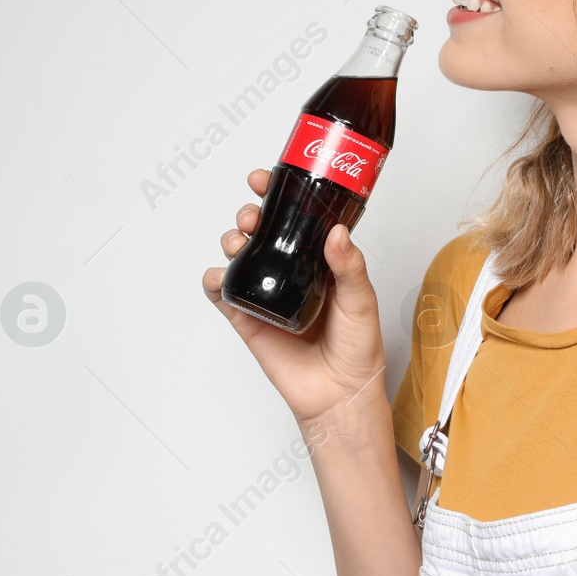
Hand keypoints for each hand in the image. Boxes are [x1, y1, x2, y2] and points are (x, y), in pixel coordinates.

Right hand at [201, 168, 388, 429]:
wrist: (340, 394)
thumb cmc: (358, 349)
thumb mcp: (362, 301)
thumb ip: (350, 266)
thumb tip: (337, 233)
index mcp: (318, 261)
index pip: (294, 218)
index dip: (278, 195)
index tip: (266, 180)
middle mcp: (290, 272)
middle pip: (260, 231)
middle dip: (249, 214)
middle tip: (252, 214)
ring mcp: (267, 293)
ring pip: (238, 255)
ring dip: (231, 240)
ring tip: (239, 241)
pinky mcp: (248, 318)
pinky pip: (223, 294)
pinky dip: (214, 280)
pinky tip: (220, 275)